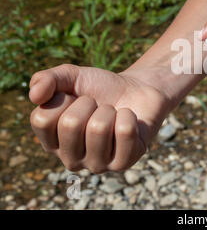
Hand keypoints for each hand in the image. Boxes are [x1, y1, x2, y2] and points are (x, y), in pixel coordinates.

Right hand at [29, 65, 171, 172]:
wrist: (137, 90)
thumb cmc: (100, 88)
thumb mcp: (70, 76)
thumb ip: (47, 79)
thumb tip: (34, 96)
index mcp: (51, 141)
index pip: (42, 120)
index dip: (63, 100)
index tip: (76, 99)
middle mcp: (71, 159)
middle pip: (70, 124)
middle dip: (88, 103)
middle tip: (99, 106)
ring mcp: (98, 165)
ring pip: (98, 128)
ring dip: (110, 110)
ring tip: (114, 113)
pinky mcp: (124, 162)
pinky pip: (125, 131)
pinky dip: (129, 115)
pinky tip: (128, 120)